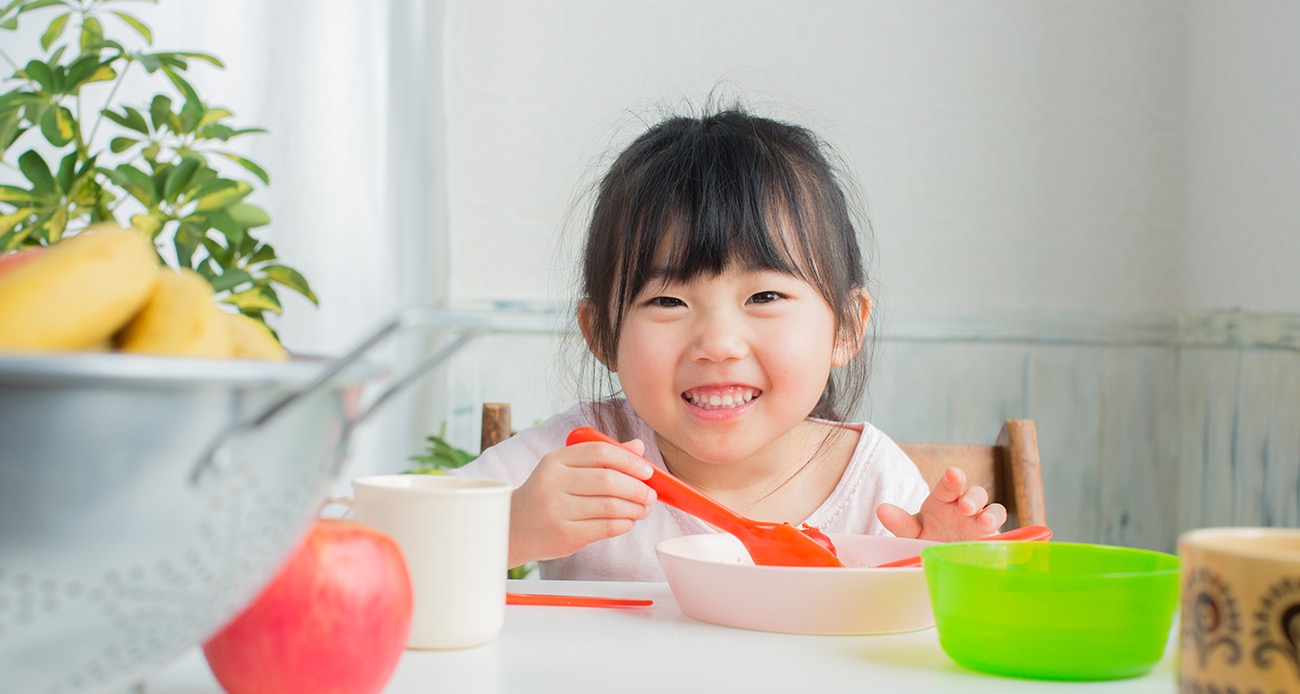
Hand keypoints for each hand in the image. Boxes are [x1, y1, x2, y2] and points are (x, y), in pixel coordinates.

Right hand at [508, 437, 656, 566]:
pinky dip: (624, 524)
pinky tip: (628, 521)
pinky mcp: (564, 534)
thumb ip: (601, 458)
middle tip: (650, 494)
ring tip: (644, 509)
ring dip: (634, 508)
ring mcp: (557, 510)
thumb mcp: (567, 469)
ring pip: (609, 506)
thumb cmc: (547, 495)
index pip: (599, 452)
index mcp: (555, 460)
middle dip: (637, 488)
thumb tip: (638, 447)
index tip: (647, 470)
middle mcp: (553, 483)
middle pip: (607, 480)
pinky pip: (605, 527)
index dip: (629, 460)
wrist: (514, 527)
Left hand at [875, 467, 1005, 541]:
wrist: (945, 557)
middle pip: (974, 493)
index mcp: (943, 501)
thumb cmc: (929, 537)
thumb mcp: (913, 531)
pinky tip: (997, 538)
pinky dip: (1001, 531)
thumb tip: (881, 510)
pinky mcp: (993, 538)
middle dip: (972, 496)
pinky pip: (1002, 530)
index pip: (948, 486)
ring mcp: (980, 521)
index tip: (953, 474)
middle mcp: (964, 507)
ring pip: (992, 509)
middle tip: (965, 506)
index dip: (952, 480)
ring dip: (989, 514)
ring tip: (982, 522)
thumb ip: (900, 522)